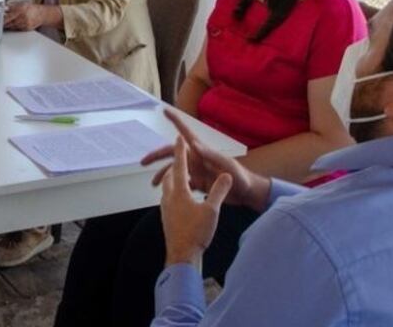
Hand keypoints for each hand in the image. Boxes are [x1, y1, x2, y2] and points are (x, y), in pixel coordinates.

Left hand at [4, 2, 48, 30]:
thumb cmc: (31, 8)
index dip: (3, 19)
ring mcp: (25, 24)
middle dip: (4, 23)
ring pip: (13, 26)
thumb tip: (3, 7)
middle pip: (10, 22)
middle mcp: (23, 17)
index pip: (9, 16)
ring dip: (8, 25)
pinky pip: (17, 29)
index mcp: (21, 10)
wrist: (42, 14)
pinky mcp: (26, 28)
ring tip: (4, 24)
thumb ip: (11, 6)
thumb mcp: (21, 3)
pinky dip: (14, 27)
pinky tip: (12, 25)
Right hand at [142, 108, 270, 211]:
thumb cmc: (242, 178)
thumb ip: (212, 155)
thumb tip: (194, 144)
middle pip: (172, 153)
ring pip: (174, 169)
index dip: (176, 121)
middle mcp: (196, 159)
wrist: (247, 194)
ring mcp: (196, 171)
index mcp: (202, 152)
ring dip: (162, 174)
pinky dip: (172, 187)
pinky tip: (166, 195)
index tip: (165, 110)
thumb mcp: (228, 166)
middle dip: (157, 156)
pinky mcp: (198, 183)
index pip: (186, 133)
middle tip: (143, 162)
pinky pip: (180, 183)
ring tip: (153, 185)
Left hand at [160, 134, 231, 265]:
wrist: (182, 255)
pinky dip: (174, 192)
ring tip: (180, 176)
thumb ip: (219, 191)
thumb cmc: (197, 232)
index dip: (180, 150)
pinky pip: (168, 199)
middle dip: (175, 164)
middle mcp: (169, 196)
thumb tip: (226, 176)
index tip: (178, 137)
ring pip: (167, 187)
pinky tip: (180, 200)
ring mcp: (165, 208)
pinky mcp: (167, 218)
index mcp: (180, 191)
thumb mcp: (212, 210)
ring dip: (173, 178)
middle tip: (180, 156)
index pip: (180, 165)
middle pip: (170, 175)